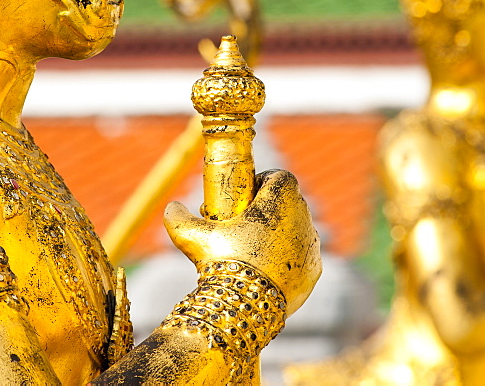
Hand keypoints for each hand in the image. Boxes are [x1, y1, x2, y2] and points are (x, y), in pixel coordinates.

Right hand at [163, 169, 320, 314]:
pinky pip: (304, 256)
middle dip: (271, 207)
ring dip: (281, 232)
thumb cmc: (220, 262)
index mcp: (280, 201)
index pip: (280, 177)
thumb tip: (171, 208)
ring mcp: (310, 247)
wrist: (244, 306)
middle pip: (291, 202)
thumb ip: (178, 217)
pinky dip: (289, 257)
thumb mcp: (192, 236)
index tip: (246, 195)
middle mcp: (301, 219)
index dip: (264, 181)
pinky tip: (267, 268)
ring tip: (255, 247)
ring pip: (298, 229)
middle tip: (246, 222)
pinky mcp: (313, 271)